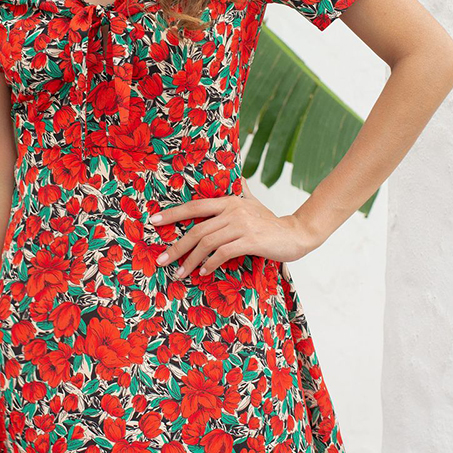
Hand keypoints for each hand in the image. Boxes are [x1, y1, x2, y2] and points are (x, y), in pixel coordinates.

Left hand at [148, 176, 318, 278]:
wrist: (297, 234)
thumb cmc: (271, 222)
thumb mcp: (254, 203)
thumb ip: (242, 192)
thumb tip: (237, 179)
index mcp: (230, 201)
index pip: (196, 206)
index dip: (174, 213)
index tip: (155, 220)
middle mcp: (233, 211)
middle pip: (197, 229)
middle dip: (177, 247)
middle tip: (162, 260)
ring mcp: (242, 226)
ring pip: (207, 243)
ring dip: (190, 260)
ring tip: (181, 272)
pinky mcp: (251, 241)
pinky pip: (223, 253)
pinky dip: (210, 263)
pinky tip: (203, 272)